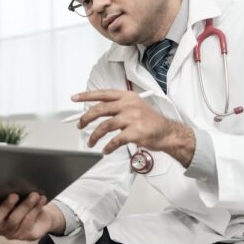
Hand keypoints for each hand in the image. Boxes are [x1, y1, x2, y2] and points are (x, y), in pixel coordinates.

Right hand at [0, 192, 61, 240]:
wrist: (40, 217)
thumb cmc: (21, 204)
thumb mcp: (14, 199)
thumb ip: (8, 195)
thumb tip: (11, 185)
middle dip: (6, 206)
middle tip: (14, 195)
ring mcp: (12, 234)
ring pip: (15, 220)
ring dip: (25, 205)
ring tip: (33, 195)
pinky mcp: (26, 235)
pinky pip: (29, 222)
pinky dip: (36, 208)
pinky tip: (41, 199)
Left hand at [72, 89, 194, 164]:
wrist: (168, 133)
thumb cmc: (149, 121)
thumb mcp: (135, 106)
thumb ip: (117, 106)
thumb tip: (94, 111)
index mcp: (127, 97)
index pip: (103, 94)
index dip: (86, 96)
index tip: (75, 98)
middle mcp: (129, 105)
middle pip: (99, 110)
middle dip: (85, 118)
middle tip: (79, 125)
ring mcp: (132, 118)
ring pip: (104, 126)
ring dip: (94, 136)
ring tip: (91, 142)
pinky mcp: (135, 132)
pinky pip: (114, 141)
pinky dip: (108, 147)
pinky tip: (105, 150)